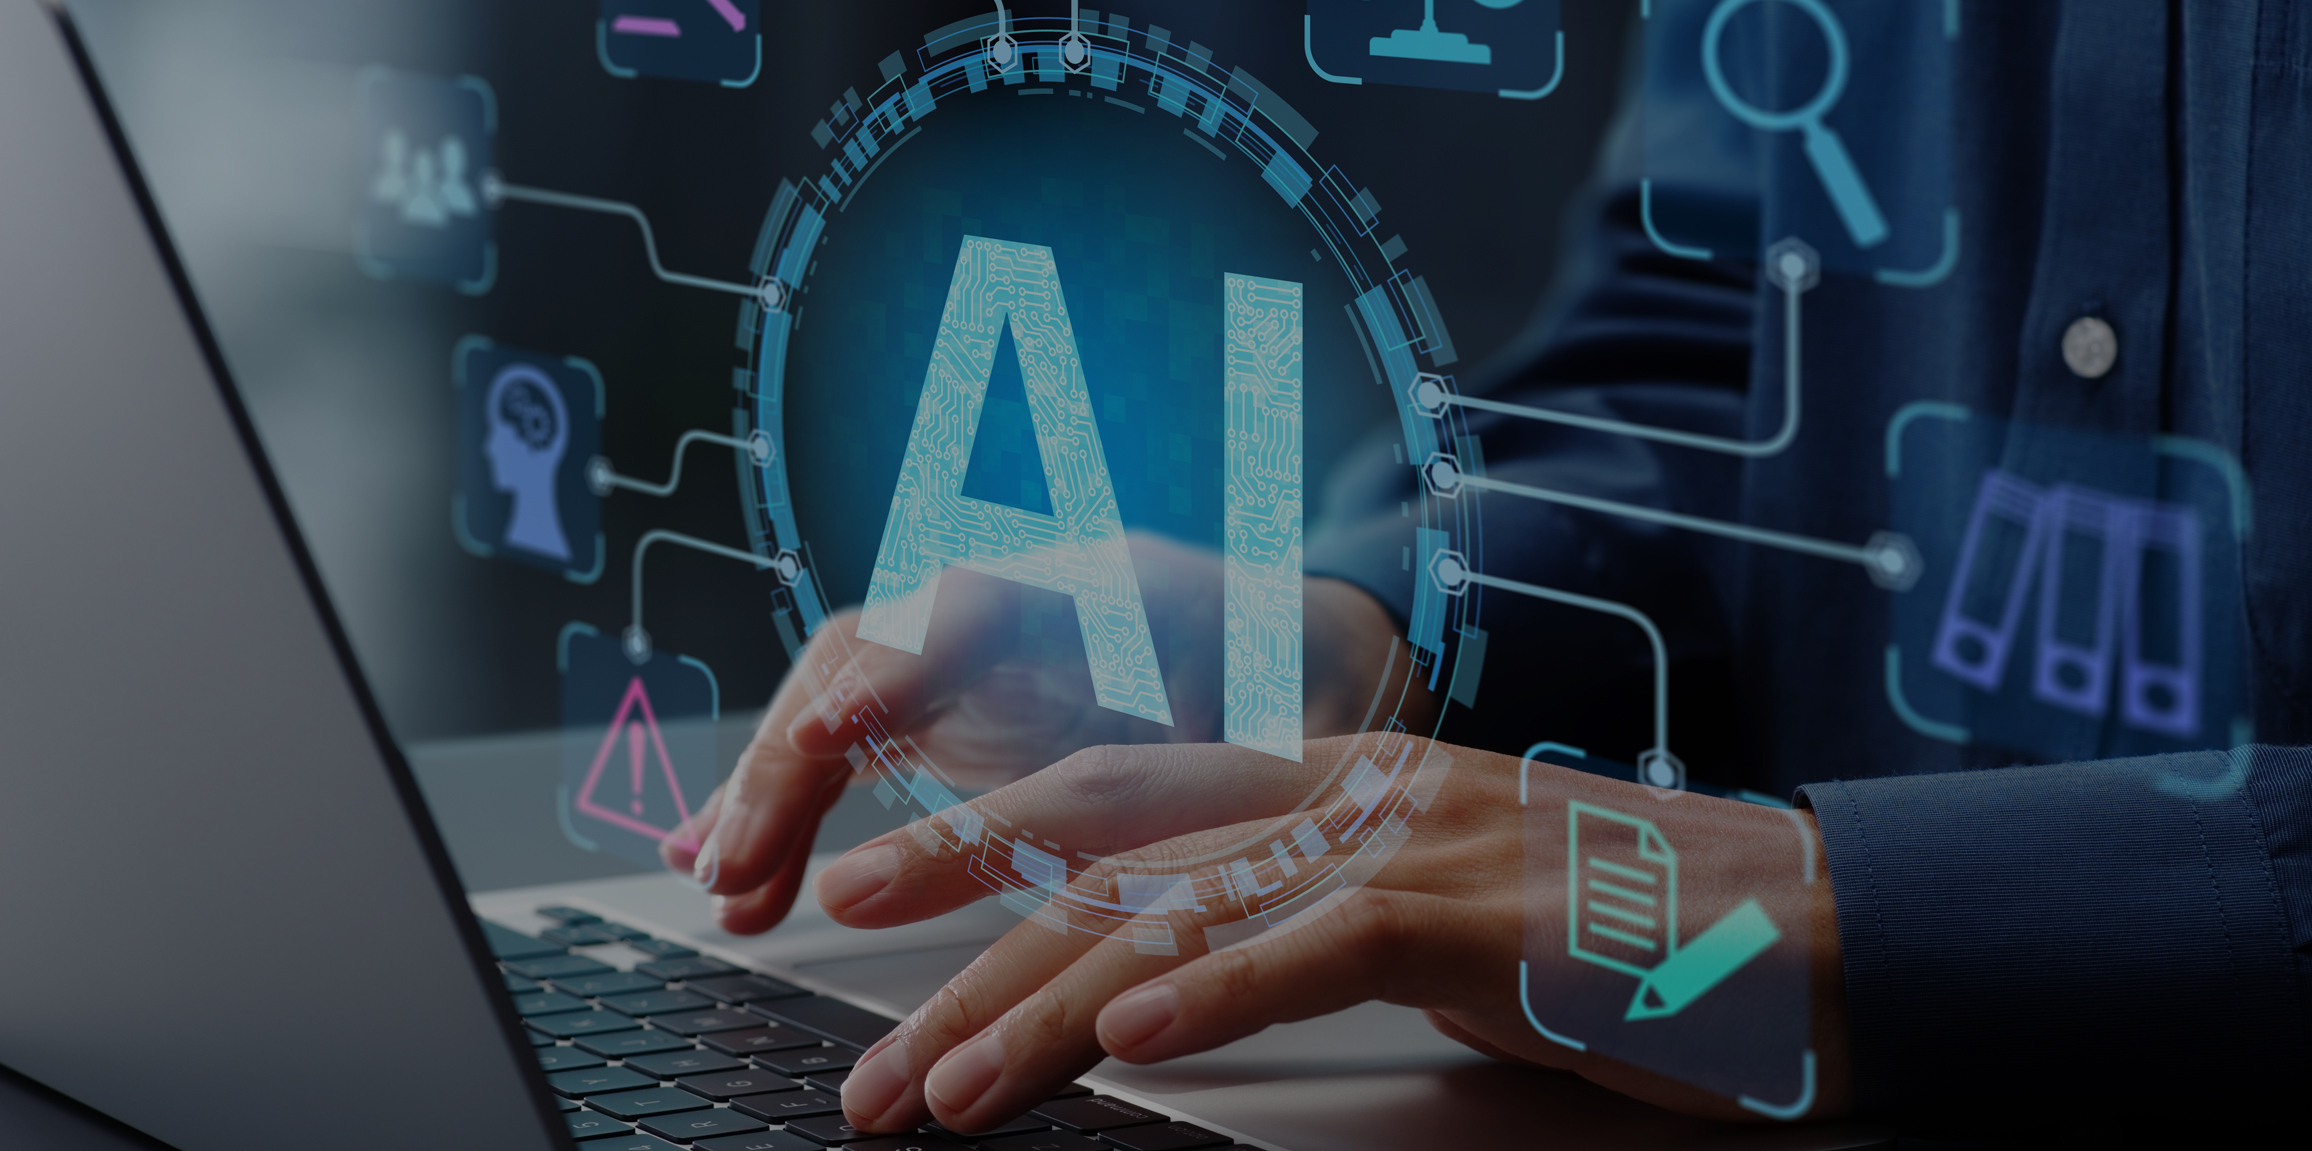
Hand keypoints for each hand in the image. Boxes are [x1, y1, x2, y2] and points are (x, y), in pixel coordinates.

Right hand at [659, 533, 1419, 934]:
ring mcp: (967, 655)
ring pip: (839, 705)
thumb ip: (1236, 737)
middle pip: (868, 652)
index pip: (970, 603)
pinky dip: (790, 812)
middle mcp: (1012, 603)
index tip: (837, 731)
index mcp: (1103, 581)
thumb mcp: (1287, 709)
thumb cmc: (1303, 687)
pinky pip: (844, 752)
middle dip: (794, 755)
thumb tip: (1213, 777)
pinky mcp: (944, 714)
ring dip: (772, 797)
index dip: (895, 668)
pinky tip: (735, 872)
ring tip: (724, 889)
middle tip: (741, 858)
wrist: (1302, 666)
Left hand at [816, 733, 1851, 1131]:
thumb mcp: (1432, 915)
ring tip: (939, 1087)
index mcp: (1331, 780)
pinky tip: (1134, 1039)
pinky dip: (1222, 989)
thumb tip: (1171, 982)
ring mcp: (1417, 841)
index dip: (982, 836)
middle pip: (1115, 834)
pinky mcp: (1487, 916)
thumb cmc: (1620, 937)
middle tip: (835, 969)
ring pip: (1191, 903)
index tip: (871, 899)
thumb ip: (1304, 922)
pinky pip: (1326, 945)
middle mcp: (1354, 789)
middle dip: (961, 902)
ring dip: (1047, 1002)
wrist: (1816, 930)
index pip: (1120, 797)